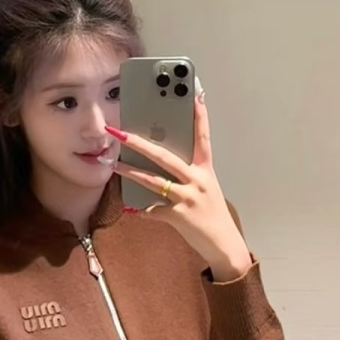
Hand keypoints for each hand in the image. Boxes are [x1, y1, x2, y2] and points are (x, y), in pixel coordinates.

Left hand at [105, 83, 252, 277]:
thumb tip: (162, 167)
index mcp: (206, 171)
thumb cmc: (212, 216)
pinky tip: (133, 209)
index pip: (202, 138)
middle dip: (140, 144)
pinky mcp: (180, 215)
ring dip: (131, 172)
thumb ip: (188, 176)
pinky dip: (143, 210)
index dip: (200, 116)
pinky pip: (154, 210)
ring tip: (115, 165)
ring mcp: (189, 197)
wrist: (224, 245)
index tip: (195, 94)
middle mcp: (198, 180)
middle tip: (121, 133)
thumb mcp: (205, 190)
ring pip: (154, 181)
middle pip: (165, 156)